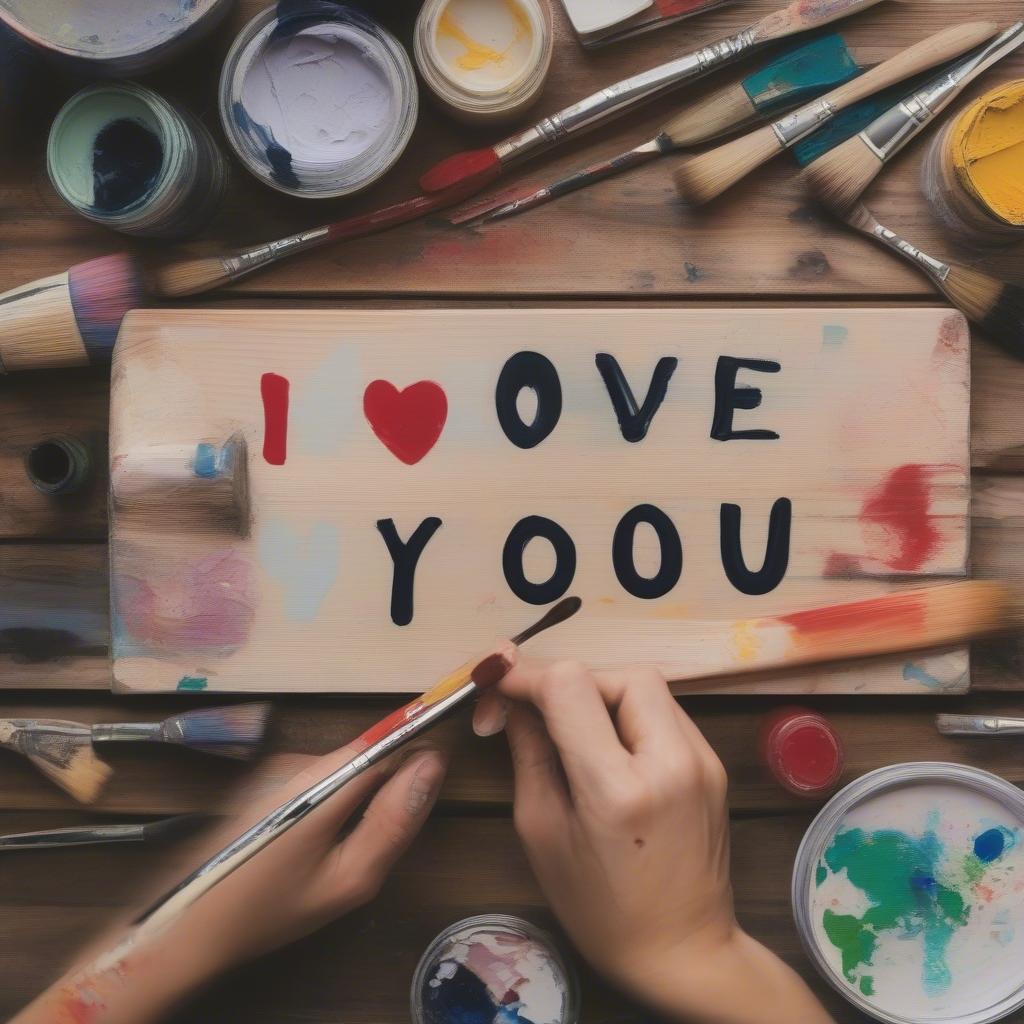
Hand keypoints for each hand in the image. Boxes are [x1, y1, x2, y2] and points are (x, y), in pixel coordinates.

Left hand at [13, 742, 447, 1023]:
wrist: (183, 926)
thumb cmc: (270, 909)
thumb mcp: (347, 881)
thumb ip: (394, 820)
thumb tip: (433, 762)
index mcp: (324, 777)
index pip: (392, 739)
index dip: (422, 747)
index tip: (444, 770)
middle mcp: (300, 757)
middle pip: (368, 756)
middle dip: (387, 788)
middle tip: (379, 842)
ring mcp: (277, 766)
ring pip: (344, 771)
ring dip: (357, 802)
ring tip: (339, 855)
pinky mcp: (263, 779)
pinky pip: (318, 781)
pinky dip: (331, 806)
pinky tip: (311, 849)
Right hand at [473, 661, 832, 1023]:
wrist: (683, 951)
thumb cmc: (600, 908)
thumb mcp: (543, 831)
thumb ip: (529, 752)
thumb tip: (513, 699)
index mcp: (619, 788)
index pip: (571, 685)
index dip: (527, 675)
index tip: (499, 686)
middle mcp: (671, 762)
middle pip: (619, 673)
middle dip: (572, 681)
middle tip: (539, 711)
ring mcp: (703, 760)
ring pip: (646, 686)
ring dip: (602, 693)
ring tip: (573, 730)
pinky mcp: (713, 763)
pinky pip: (664, 712)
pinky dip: (629, 713)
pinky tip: (609, 746)